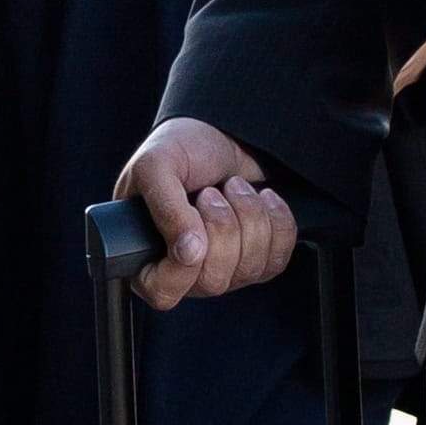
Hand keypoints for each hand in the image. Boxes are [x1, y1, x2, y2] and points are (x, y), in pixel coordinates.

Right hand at [114, 117, 296, 310]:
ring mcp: (224, 268)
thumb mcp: (156, 164)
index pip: (164, 291)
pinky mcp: (257, 259)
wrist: (220, 132)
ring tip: (232, 188)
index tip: (194, 223)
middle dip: (222, 227)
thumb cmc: (180, 148)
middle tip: (211, 193)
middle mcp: (185, 270)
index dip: (184, 265)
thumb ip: (164, 206)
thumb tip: (187, 252)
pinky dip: (276, 221)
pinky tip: (260, 197)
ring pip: (249, 270)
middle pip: (214, 281)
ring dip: (249, 217)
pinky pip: (277, 259)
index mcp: (148, 254)